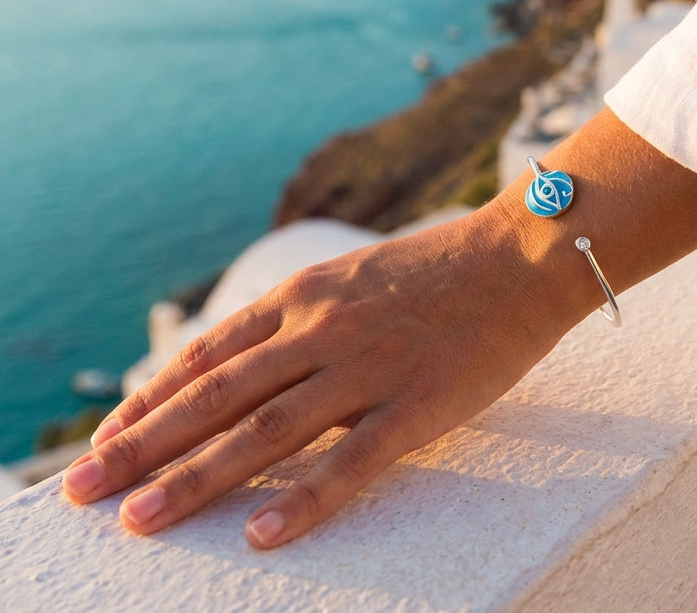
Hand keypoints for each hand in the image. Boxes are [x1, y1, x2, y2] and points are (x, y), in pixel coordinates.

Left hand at [62, 209, 571, 547]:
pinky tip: (260, 536)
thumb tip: (251, 355)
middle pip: (218, 395)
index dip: (151, 399)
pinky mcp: (419, 403)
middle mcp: (324, 329)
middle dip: (144, 444)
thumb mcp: (355, 277)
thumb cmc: (441, 268)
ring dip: (198, 477)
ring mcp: (369, 366)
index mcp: (307, 297)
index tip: (106, 438)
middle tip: (81, 492)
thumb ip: (303, 314)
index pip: (210, 354)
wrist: (521, 254)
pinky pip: (352, 459)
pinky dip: (304, 500)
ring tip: (140, 521)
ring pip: (267, 429)